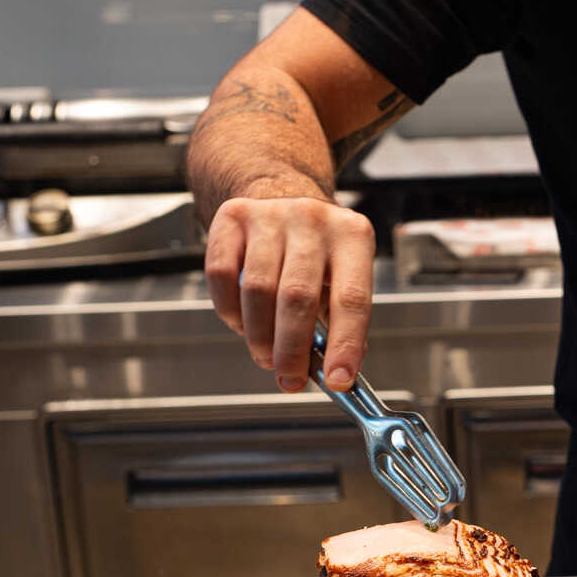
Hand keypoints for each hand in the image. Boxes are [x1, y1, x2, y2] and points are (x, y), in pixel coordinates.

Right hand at [204, 196, 374, 392]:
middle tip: (290, 380)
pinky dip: (230, 311)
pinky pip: (222, 275)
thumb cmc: (319, 250)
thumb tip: (336, 372)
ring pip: (258, 289)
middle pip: (298, 297)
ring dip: (259, 337)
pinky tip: (242, 325)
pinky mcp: (233, 217)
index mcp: (353, 237)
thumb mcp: (345, 276)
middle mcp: (314, 220)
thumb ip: (343, 322)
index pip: (352, 299)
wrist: (282, 195)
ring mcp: (271, 215)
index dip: (344, 345)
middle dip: (292, 349)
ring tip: (267, 357)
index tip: (338, 380)